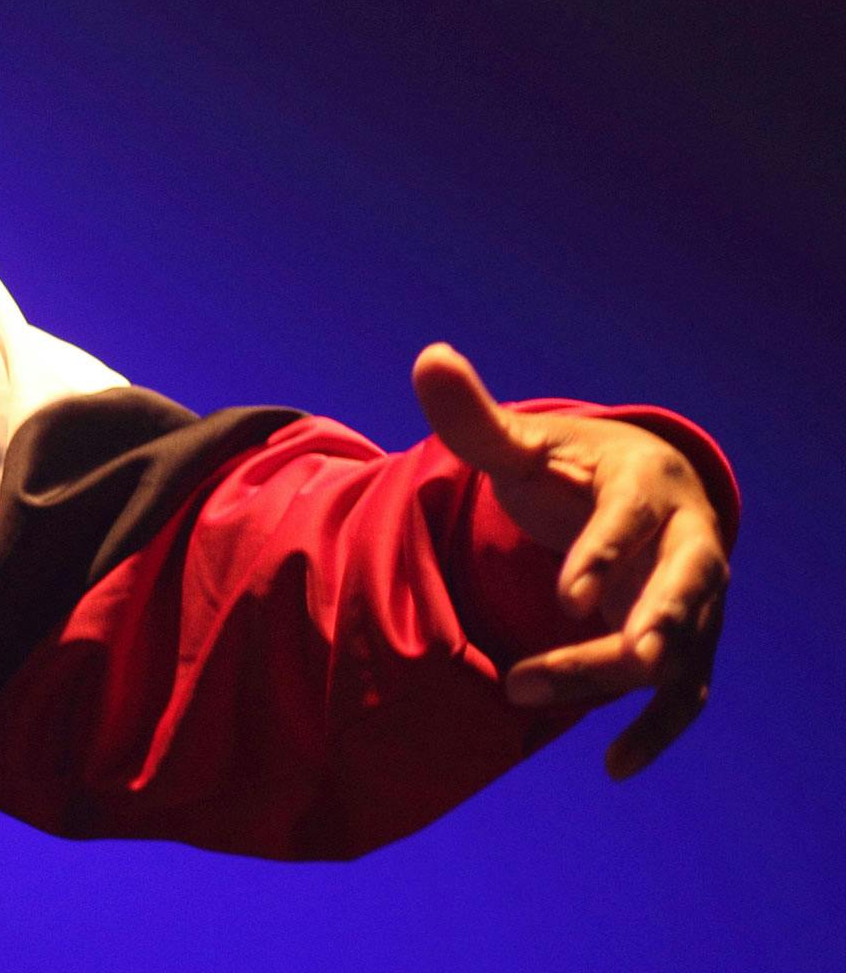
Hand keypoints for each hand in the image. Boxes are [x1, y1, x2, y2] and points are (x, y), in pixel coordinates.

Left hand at [411, 342, 729, 778]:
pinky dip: (655, 730)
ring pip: (673, 650)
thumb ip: (476, 416)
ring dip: (611, 676)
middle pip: (678, 591)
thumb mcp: (523, 443)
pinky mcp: (686, 646)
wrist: (635, 495)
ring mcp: (693, 603)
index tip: (569, 595)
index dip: (605, 555)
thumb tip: (428, 357)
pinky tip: (614, 764)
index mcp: (645, 487)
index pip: (631, 521)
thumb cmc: (569, 469)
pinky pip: (682, 695)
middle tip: (621, 653)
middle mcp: (686, 545)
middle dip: (652, 624)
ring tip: (526, 690)